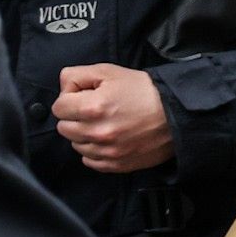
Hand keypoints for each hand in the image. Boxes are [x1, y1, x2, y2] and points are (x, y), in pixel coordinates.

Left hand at [51, 65, 172, 174]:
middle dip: (75, 117)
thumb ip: (76, 76)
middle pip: (64, 127)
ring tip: (105, 123)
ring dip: (84, 135)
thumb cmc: (144, 91)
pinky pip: (90, 161)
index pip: (58, 108)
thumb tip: (62, 89)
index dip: (69, 99)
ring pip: (76, 145)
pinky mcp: (116, 165)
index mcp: (92, 108)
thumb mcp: (109, 72)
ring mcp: (107, 152)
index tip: (84, 98)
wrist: (177, 113)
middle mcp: (97, 132)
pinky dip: (95, 151)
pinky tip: (109, 139)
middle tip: (95, 110)